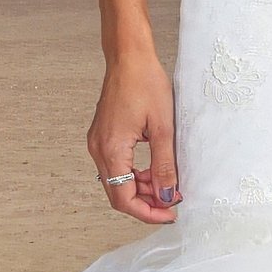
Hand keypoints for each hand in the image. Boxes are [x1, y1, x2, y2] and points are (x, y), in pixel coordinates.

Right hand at [87, 52, 180, 223]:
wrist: (129, 57)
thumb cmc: (145, 83)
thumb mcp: (163, 128)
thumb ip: (164, 166)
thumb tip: (165, 196)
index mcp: (111, 150)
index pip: (124, 199)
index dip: (147, 213)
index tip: (170, 215)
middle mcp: (98, 149)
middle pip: (118, 194)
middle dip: (145, 203)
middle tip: (172, 202)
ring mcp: (98, 143)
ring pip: (117, 181)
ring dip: (141, 188)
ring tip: (167, 184)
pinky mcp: (103, 137)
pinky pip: (116, 166)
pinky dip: (134, 174)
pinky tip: (154, 169)